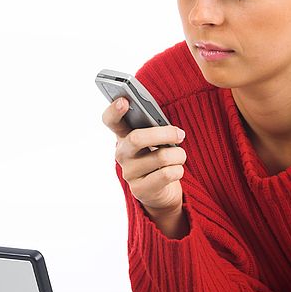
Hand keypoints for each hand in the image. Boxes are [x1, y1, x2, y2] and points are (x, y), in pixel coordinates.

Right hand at [102, 97, 186, 218]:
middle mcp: (122, 154)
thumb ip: (155, 129)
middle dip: (164, 133)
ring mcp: (129, 173)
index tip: (124, 100)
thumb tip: (172, 130)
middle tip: (180, 134)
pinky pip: (167, 174)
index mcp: (123, 136)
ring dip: (178, 155)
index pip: (110, 120)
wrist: (160, 191)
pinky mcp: (140, 189)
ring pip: (160, 157)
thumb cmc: (158, 157)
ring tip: (180, 156)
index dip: (114, 110)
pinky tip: (176, 170)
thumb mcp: (154, 141)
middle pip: (137, 138)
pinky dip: (178, 170)